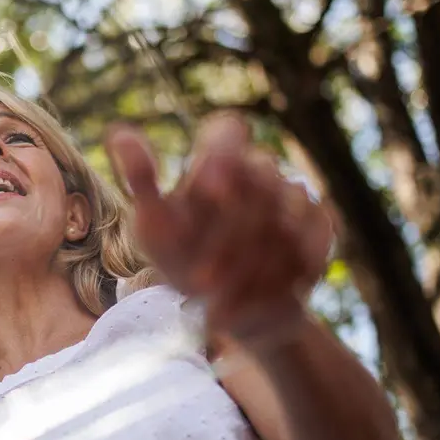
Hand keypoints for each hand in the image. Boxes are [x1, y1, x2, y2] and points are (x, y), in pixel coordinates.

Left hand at [104, 113, 333, 349]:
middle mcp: (260, 172)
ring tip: (220, 301)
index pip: (228, 131)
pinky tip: (257, 300)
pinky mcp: (319, 228)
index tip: (208, 194)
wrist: (227, 308)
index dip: (224, 157)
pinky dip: (284, 274)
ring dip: (252, 263)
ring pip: (288, 212)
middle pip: (261, 175)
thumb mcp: (154, 227)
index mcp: (216, 162)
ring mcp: (295, 198)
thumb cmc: (182, 259)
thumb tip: (120, 133)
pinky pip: (312, 240)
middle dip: (228, 236)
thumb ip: (141, 180)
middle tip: (199, 281)